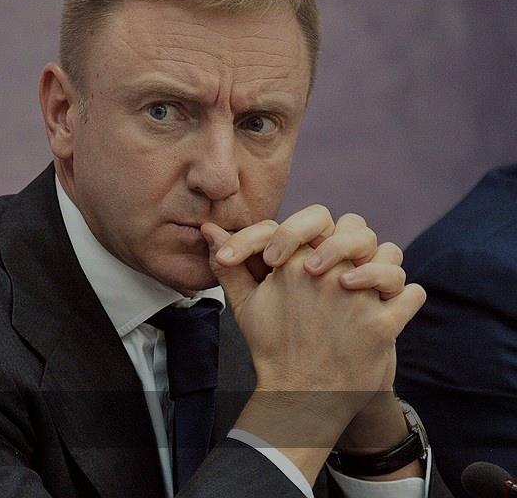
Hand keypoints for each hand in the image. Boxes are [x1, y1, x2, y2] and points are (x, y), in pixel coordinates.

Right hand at [201, 223, 425, 482]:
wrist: (299, 398)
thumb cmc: (271, 349)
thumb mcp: (244, 305)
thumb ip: (229, 265)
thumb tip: (208, 231)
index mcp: (293, 265)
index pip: (318, 220)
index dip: (319, 233)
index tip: (315, 255)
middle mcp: (327, 275)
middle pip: (359, 230)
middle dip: (356, 243)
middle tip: (349, 264)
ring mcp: (356, 300)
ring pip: (390, 256)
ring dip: (385, 269)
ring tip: (374, 286)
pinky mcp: (382, 325)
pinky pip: (412, 293)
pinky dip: (406, 300)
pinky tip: (392, 307)